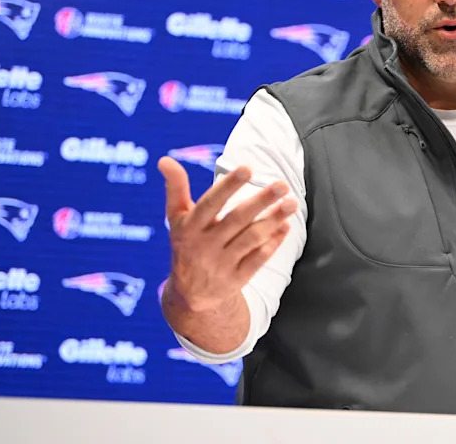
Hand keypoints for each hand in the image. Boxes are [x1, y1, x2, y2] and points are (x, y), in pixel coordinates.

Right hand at [158, 156, 297, 312]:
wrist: (189, 295)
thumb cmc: (187, 244)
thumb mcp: (176, 219)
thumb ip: (175, 189)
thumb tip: (164, 160)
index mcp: (189, 227)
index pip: (210, 204)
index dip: (228, 186)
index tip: (248, 168)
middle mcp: (204, 246)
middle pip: (237, 220)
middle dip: (261, 201)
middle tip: (283, 185)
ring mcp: (221, 264)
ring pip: (251, 239)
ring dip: (273, 220)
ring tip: (291, 203)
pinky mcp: (236, 280)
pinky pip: (258, 259)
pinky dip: (273, 243)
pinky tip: (285, 226)